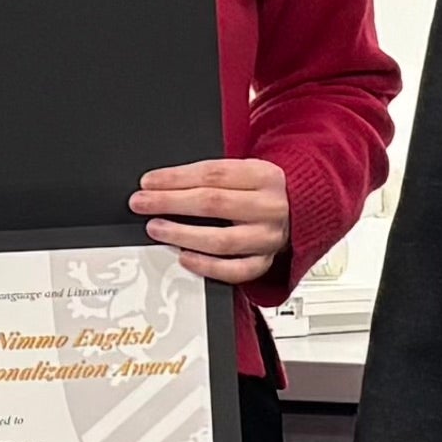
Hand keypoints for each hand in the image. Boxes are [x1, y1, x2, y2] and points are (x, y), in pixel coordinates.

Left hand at [131, 158, 289, 284]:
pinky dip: (207, 267)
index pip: (213, 174)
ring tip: (156, 228)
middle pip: (213, 204)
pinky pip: (235, 271)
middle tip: (141, 203)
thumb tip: (161, 186)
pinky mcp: (266, 261)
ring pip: (222, 240)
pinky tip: (184, 258)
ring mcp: (268, 237)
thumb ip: (210, 177)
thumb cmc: (261, 189)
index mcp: (264, 175)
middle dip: (170, 203)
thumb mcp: (244, 171)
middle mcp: (269, 207)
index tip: (148, 182)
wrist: (300, 208)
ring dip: (183, 235)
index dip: (176, 178)